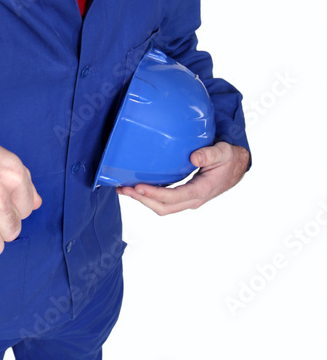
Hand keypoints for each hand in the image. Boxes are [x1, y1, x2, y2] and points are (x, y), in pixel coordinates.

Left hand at [116, 142, 248, 215]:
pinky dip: (149, 197)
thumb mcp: (223, 152)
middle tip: (124, 189)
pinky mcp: (183, 196)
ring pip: (162, 207)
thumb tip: (193, 158)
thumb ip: (209, 153)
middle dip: (142, 200)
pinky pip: (164, 201)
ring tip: (124, 189)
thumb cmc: (229, 159)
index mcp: (202, 190)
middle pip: (163, 207)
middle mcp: (193, 199)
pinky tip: (137, 188)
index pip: (175, 197)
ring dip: (142, 200)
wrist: (236, 168)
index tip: (138, 187)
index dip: (155, 194)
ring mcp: (187, 200)